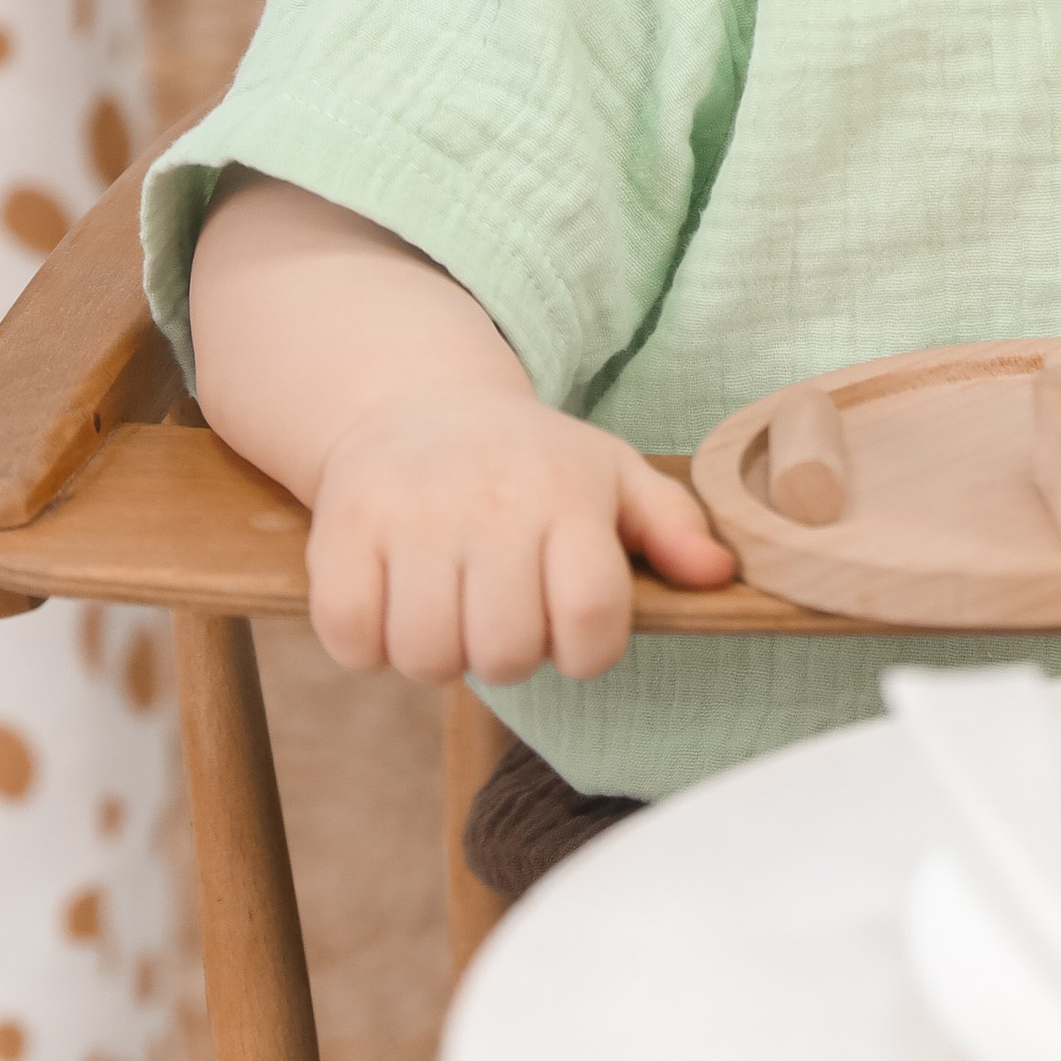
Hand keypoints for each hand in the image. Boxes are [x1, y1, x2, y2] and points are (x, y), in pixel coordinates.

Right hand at [304, 386, 736, 684]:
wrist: (418, 404)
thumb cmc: (531, 462)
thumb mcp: (613, 476)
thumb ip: (671, 527)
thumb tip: (719, 574)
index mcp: (567, 495)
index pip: (592, 614)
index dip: (586, 650)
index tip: (570, 631)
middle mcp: (491, 503)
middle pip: (506, 651)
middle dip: (507, 655)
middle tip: (498, 614)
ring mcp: (412, 517)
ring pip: (426, 656)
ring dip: (435, 654)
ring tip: (445, 607)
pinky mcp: (341, 530)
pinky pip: (351, 639)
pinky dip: (366, 644)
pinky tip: (389, 604)